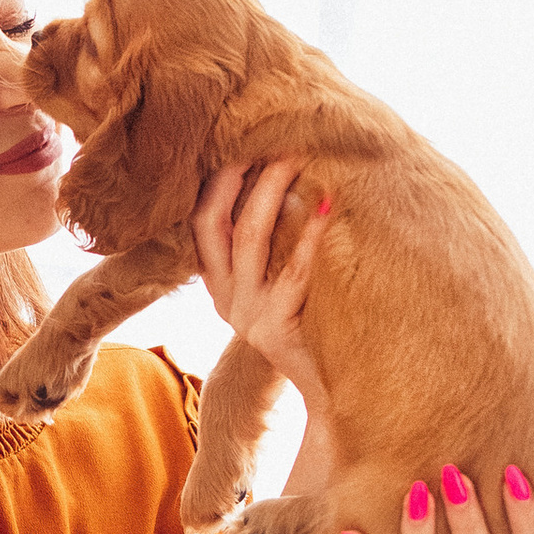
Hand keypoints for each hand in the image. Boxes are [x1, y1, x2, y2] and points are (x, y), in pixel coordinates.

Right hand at [189, 160, 331, 423]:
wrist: (334, 397)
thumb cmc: (316, 329)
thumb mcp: (282, 290)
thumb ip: (276, 251)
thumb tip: (292, 178)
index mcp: (220, 286)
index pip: (200, 225)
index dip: (211, 183)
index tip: (233, 140)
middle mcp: (226, 300)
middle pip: (216, 225)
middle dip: (239, 176)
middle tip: (269, 136)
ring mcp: (248, 317)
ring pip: (250, 240)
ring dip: (272, 192)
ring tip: (298, 156)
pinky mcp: (276, 332)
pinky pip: (293, 273)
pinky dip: (309, 236)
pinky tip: (327, 206)